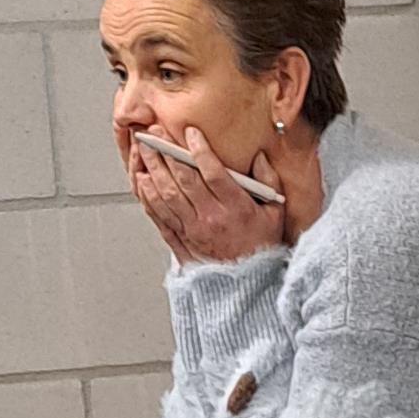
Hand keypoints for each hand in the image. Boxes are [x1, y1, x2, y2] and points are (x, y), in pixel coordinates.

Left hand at [129, 123, 288, 266]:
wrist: (248, 284)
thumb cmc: (262, 247)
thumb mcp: (275, 213)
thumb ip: (268, 182)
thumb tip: (258, 156)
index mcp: (236, 208)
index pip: (213, 173)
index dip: (199, 151)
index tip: (190, 133)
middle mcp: (211, 218)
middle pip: (183, 180)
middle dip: (167, 152)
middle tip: (155, 133)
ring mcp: (193, 230)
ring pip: (166, 195)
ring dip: (153, 170)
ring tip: (143, 150)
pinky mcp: (181, 241)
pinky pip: (160, 216)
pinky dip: (148, 197)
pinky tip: (142, 181)